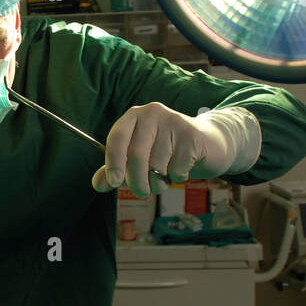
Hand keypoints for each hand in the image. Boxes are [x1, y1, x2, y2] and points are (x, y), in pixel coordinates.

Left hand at [90, 102, 233, 196]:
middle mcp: (152, 113)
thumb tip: (97, 184)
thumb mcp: (139, 158)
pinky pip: (177, 168)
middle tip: (142, 192)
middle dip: (137, 181)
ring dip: (159, 182)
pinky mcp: (192, 135)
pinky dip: (178, 177)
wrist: (207, 143)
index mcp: (134, 116)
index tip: (113, 183)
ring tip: (165, 176)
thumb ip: (116, 169)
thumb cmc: (166, 151)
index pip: (116, 138)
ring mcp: (173, 121)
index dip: (112, 162)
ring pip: (157, 166)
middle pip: (136, 156)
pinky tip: (183, 167)